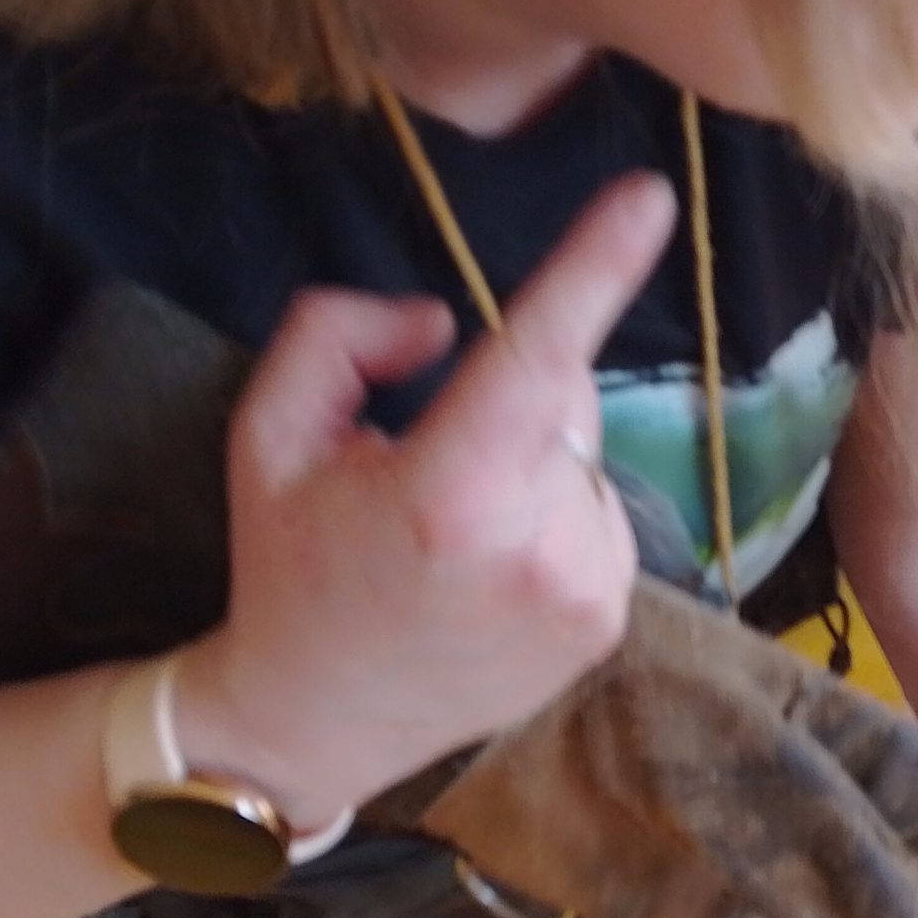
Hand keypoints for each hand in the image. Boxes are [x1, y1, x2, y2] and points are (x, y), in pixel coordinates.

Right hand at [175, 177, 674, 826]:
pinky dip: (553, 517)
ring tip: (456, 535)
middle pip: (562, 398)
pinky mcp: (607, 624)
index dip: (596, 269)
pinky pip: (598, 517)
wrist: (317, 719)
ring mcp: (585, 593)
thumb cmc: (289, 566)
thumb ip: (340, 336)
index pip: (538, 355)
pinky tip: (491, 571)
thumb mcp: (270, 433)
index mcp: (449, 494)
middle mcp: (536, 547)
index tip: (647, 198)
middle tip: (427, 462)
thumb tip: (448, 319)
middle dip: (511, 397)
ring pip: (583, 458)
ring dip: (533, 464)